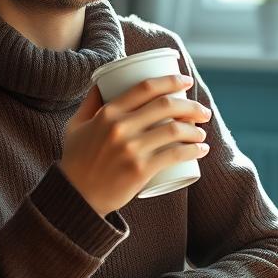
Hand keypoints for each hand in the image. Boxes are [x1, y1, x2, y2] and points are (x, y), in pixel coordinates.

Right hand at [59, 74, 211, 216]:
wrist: (75, 197)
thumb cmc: (76, 159)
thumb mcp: (76, 125)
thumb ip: (90, 102)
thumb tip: (103, 80)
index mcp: (107, 113)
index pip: (146, 87)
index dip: (171, 80)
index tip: (186, 81)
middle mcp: (120, 127)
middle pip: (166, 106)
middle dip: (191, 105)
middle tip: (202, 111)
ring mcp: (131, 149)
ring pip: (174, 130)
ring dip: (195, 129)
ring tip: (201, 132)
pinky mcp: (140, 170)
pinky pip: (174, 155)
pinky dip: (193, 150)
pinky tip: (202, 149)